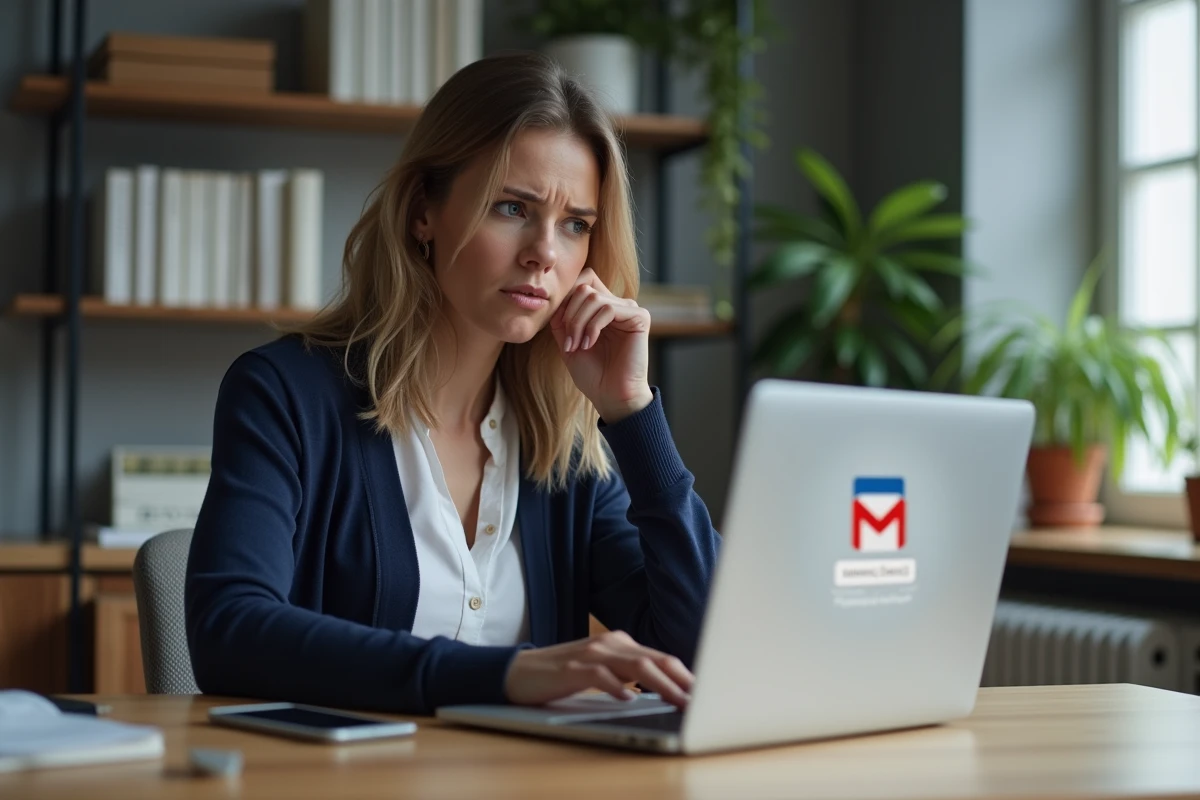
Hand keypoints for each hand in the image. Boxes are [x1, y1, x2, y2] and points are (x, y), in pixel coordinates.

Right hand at [504, 630, 693, 707]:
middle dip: (682, 680)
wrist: (518, 672)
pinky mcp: (571, 669)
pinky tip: (628, 699)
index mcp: (620, 644)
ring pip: (634, 666)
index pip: (661, 658)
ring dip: (660, 685)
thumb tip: (664, 692)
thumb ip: (629, 676)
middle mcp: (610, 644)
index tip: (706, 694)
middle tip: (703, 700)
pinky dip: (616, 687)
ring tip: (678, 701)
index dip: (686, 675)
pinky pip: (599, 676)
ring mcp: (590, 654)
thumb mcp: (602, 672)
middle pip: (654, 660)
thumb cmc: (564, 675)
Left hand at [550, 269, 652, 423]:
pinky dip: (593, 326)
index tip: (558, 327)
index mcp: (601, 309)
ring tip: (577, 346)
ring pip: (594, 297)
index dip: (565, 299)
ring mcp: (629, 310)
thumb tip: (558, 297)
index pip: (582, 281)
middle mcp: (617, 305)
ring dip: (578, 322)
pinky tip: (590, 344)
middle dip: (569, 314)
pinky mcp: (639, 317)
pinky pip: (609, 308)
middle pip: (585, 286)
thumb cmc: (592, 374)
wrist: (611, 396)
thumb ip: (561, 318)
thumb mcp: (567, 342)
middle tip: (567, 342)